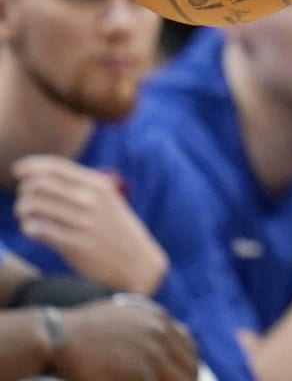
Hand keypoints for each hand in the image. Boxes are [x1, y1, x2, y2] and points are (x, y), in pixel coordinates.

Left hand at [13, 156, 168, 294]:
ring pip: (34, 205)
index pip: (57, 167)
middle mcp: (91, 201)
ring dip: (22, 208)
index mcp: (99, 186)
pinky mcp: (75, 245)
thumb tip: (42, 175)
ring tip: (25, 215)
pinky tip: (32, 230)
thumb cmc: (115, 230)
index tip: (17, 170)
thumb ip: (82, 187)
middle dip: (25, 190)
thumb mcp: (108, 201)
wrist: (137, 263)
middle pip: (40, 183)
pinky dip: (29, 227)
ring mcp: (83, 223)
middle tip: (26, 199)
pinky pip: (40, 230)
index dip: (31, 165)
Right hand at [56, 295, 198, 380]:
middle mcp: (160, 334)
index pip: (189, 350)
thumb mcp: (123, 314)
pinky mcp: (138, 373)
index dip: (184, 369)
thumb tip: (186, 331)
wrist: (54, 336)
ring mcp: (151, 353)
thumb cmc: (82, 328)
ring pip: (178, 380)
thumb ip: (153, 324)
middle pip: (189, 369)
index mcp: (159, 320)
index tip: (175, 379)